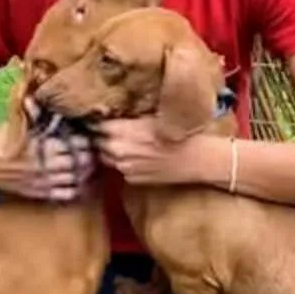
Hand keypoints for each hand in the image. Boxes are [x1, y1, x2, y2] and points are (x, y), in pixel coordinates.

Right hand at [0, 100, 95, 200]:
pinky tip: (75, 183)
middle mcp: (46, 164)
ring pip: (75, 179)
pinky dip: (74, 190)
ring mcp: (44, 180)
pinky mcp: (39, 193)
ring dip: (84, 173)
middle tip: (90, 153)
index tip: (85, 138)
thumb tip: (37, 96)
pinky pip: (64, 195)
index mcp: (43, 144)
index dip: (84, 140)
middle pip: (79, 162)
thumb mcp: (16, 121)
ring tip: (86, 167)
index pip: (75, 143)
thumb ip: (32, 111)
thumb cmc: (0, 140)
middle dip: (87, 157)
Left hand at [91, 117, 216, 184]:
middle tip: (113, 131)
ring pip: (107, 157)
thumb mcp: (153, 116)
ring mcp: (124, 168)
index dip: (98, 122)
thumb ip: (129, 118)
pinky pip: (120, 169)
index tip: (101, 119)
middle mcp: (118, 151)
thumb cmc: (180, 132)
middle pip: (98, 143)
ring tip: (127, 143)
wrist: (198, 159)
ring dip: (112, 151)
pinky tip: (139, 157)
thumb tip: (113, 114)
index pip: (96, 126)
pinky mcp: (132, 180)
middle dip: (103, 137)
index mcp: (122, 131)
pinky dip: (125, 163)